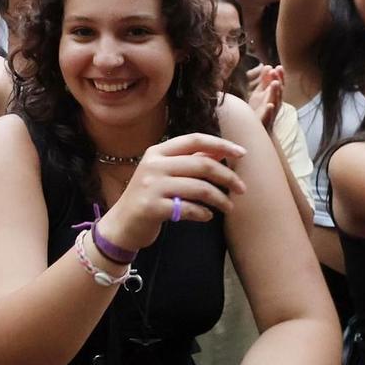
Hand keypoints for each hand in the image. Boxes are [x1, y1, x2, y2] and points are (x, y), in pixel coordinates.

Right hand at [98, 133, 249, 253]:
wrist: (122, 224)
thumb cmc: (149, 197)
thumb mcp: (166, 173)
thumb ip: (191, 160)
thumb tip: (222, 150)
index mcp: (157, 152)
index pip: (194, 140)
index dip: (221, 144)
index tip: (242, 154)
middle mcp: (153, 165)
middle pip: (202, 164)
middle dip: (228, 176)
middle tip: (242, 189)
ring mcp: (151, 186)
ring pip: (199, 188)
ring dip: (220, 199)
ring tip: (229, 207)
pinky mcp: (152, 207)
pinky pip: (189, 208)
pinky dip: (203, 213)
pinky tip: (207, 216)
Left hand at [245, 64, 284, 131]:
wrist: (258, 130)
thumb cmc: (259, 109)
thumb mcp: (261, 93)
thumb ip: (264, 81)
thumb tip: (267, 66)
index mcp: (274, 96)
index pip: (279, 84)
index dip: (279, 76)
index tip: (278, 66)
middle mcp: (275, 103)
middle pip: (279, 91)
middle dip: (278, 80)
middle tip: (276, 70)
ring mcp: (271, 112)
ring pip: (275, 101)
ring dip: (275, 92)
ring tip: (275, 83)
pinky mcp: (265, 120)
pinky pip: (268, 115)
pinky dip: (269, 110)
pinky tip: (269, 105)